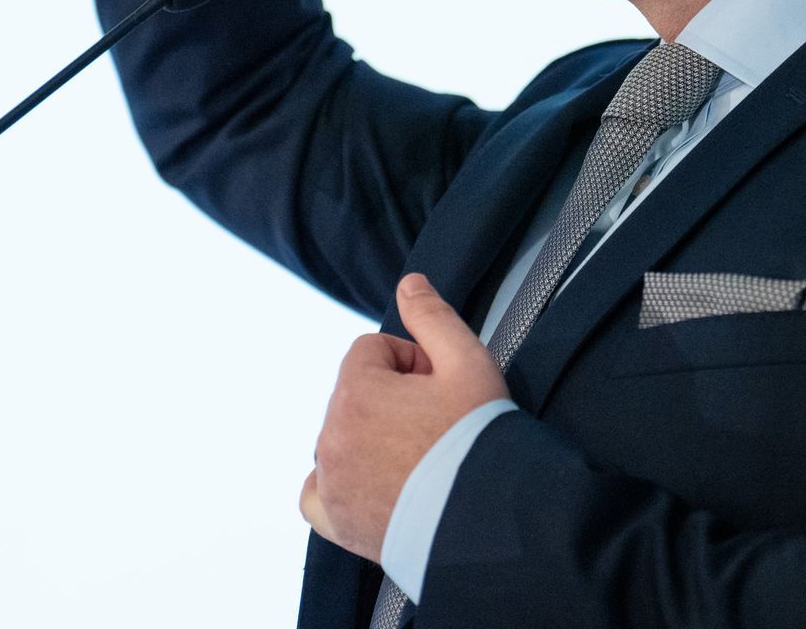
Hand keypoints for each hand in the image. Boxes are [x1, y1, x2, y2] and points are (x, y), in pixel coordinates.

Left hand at [300, 274, 509, 561]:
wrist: (487, 521)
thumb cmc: (479, 442)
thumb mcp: (469, 362)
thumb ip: (432, 317)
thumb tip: (409, 283)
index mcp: (356, 392)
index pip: (372, 351)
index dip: (412, 362)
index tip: (440, 387)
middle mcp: (332, 436)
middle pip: (356, 393)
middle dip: (392, 399)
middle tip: (437, 424)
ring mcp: (332, 482)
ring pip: (341, 436)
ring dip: (370, 437)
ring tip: (420, 459)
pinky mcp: (336, 523)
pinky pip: (318, 493)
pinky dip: (338, 483)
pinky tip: (371, 482)